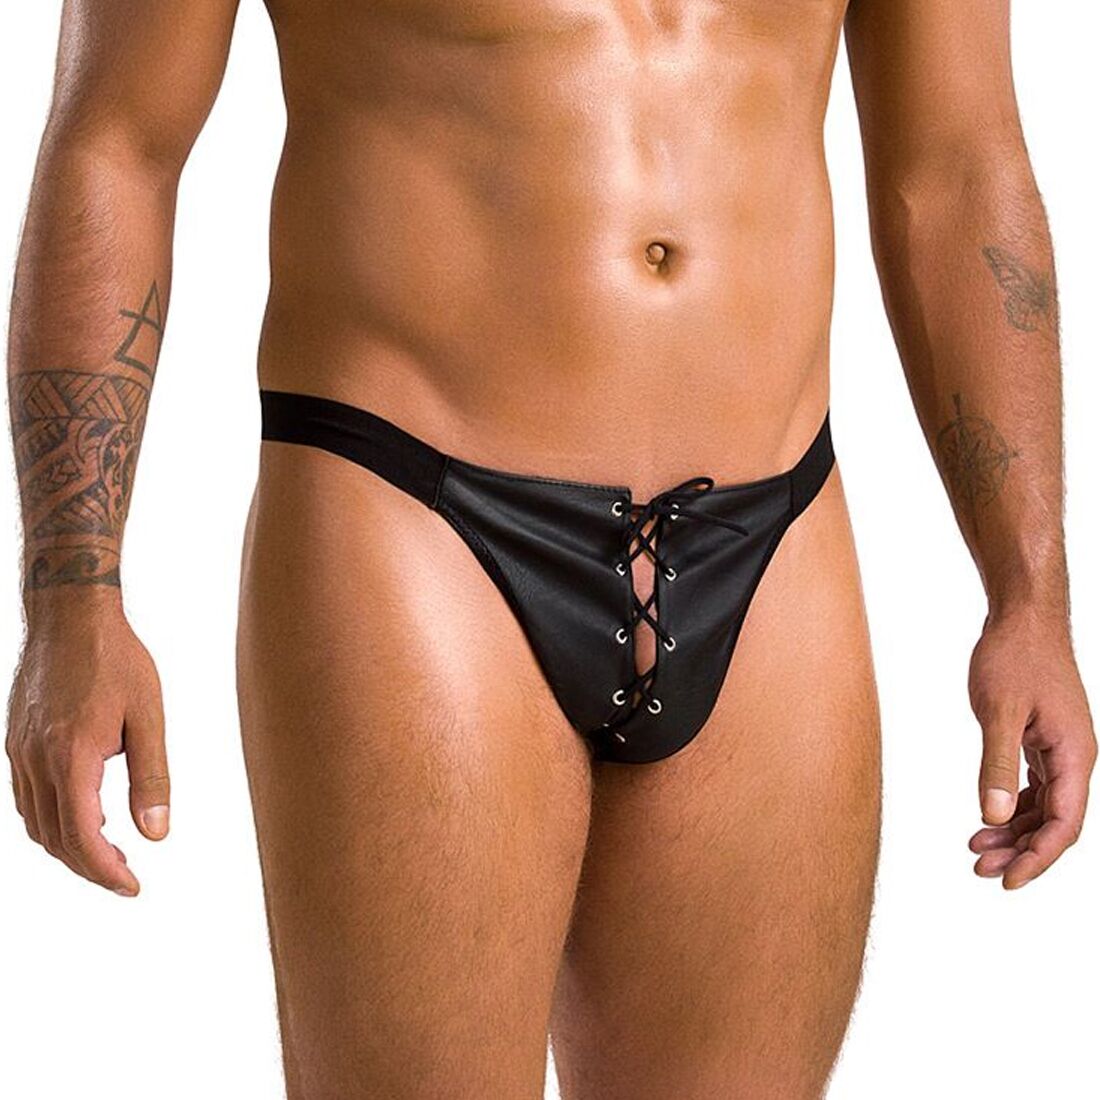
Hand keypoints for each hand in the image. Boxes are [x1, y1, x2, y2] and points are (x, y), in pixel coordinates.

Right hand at [6, 593, 168, 895]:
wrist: (69, 615)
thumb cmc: (117, 659)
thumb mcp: (149, 716)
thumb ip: (152, 777)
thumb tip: (157, 833)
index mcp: (72, 756)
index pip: (82, 836)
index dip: (105, 870)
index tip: (132, 886)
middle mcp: (36, 760)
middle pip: (55, 839)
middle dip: (89, 866)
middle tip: (125, 877)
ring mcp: (19, 751)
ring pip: (36, 823)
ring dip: (69, 847)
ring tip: (110, 852)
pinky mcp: (16, 742)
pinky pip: (27, 799)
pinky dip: (53, 820)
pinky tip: (86, 814)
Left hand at [968, 607, 1095, 888]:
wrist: (1022, 618)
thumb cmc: (1013, 657)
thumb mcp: (998, 711)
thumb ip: (996, 762)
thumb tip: (991, 816)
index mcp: (1074, 755)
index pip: (1064, 824)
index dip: (1038, 857)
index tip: (1008, 881)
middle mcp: (1074, 757)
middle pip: (1055, 822)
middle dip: (1021, 851)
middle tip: (980, 870)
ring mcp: (1060, 749)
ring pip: (1043, 807)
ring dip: (1014, 831)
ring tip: (976, 849)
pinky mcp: (1042, 740)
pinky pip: (1034, 786)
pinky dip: (1012, 806)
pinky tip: (987, 819)